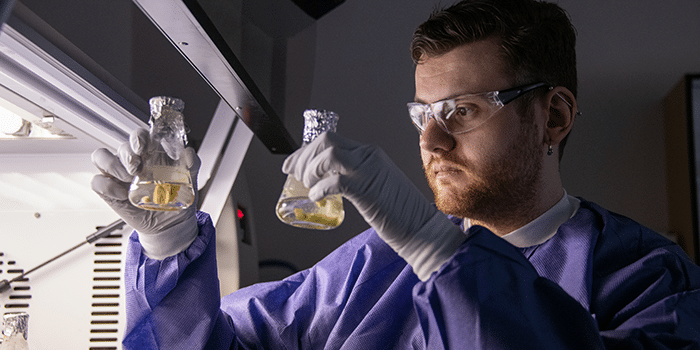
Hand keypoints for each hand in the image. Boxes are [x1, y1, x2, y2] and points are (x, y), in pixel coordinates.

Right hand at [91, 128, 199, 258]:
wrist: (170, 223)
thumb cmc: (176, 197)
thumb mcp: (189, 179)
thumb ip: (192, 163)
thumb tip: (189, 153)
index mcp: (150, 152)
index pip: (138, 135)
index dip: (138, 137)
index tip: (144, 147)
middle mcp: (132, 160)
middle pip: (121, 146)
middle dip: (128, 155)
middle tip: (138, 168)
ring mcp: (118, 174)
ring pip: (101, 157)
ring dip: (114, 166)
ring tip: (130, 179)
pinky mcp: (109, 190)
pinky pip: (97, 181)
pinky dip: (107, 186)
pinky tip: (122, 194)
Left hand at [283, 132, 435, 242]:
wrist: (422, 229)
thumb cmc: (399, 214)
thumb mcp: (375, 186)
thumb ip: (355, 179)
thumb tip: (327, 185)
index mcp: (370, 154)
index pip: (331, 140)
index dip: (305, 151)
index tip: (291, 165)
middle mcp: (369, 156)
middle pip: (326, 142)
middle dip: (303, 158)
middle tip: (296, 177)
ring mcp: (369, 171)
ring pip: (329, 156)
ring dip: (311, 171)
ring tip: (310, 188)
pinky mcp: (367, 189)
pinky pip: (335, 181)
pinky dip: (320, 190)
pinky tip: (318, 199)